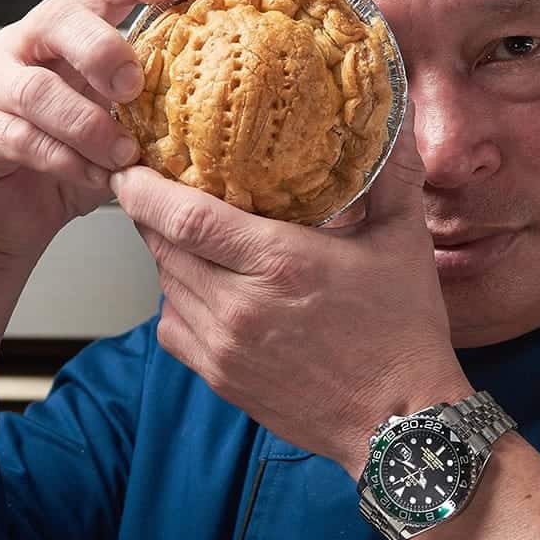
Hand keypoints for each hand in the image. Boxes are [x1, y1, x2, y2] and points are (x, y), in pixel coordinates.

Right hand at [0, 0, 186, 263]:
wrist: (16, 214)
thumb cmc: (75, 160)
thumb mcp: (124, 124)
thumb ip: (154, 103)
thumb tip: (222, 96)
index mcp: (68, 34)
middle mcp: (26, 47)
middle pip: (57, 17)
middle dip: (102, 48)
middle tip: (135, 86)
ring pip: (36, 88)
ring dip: (88, 123)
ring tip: (123, 154)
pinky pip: (21, 138)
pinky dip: (67, 160)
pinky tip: (97, 178)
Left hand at [109, 110, 469, 474]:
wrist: (400, 421)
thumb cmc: (403, 332)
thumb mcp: (405, 242)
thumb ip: (391, 175)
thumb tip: (391, 118)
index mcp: (279, 262)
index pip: (182, 216)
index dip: (145, 187)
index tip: (134, 164)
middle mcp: (239, 305)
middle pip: (163, 247)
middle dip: (155, 215)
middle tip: (163, 190)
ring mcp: (224, 346)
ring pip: (166, 286)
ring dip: (171, 258)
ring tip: (193, 238)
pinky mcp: (220, 378)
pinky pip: (173, 329)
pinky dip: (180, 303)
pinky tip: (210, 291)